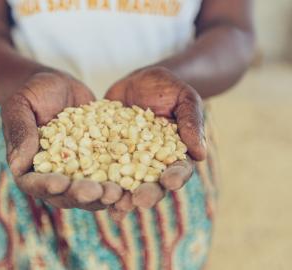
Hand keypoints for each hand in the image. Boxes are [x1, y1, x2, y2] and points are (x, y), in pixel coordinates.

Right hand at [1, 71, 122, 210]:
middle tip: (98, 192)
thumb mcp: (21, 105)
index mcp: (29, 166)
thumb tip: (18, 164)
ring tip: (118, 192)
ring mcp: (76, 172)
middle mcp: (53, 175)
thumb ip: (20, 131)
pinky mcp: (97, 164)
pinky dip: (120, 182)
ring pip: (89, 193)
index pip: (34, 184)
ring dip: (103, 195)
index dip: (47, 186)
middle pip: (65, 195)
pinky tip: (133, 182)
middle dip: (81, 195)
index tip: (61, 183)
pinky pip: (108, 177)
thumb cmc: (34, 92)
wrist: (59, 86)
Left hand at [104, 66, 206, 219]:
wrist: (138, 81)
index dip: (176, 176)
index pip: (179, 169)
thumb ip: (191, 123)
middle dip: (148, 193)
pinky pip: (103, 170)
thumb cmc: (168, 88)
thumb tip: (201, 154)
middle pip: (153, 183)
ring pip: (127, 183)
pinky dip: (99, 182)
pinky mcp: (109, 155)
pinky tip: (93, 191)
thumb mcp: (184, 98)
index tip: (171, 181)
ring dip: (122, 196)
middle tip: (140, 201)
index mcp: (176, 154)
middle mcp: (153, 163)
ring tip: (115, 205)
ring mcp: (130, 161)